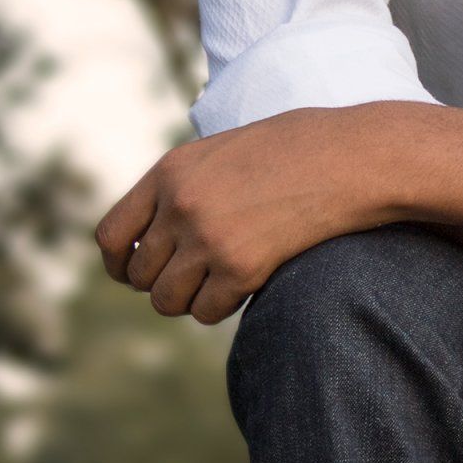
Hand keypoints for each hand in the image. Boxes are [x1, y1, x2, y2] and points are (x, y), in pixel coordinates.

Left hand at [93, 106, 391, 322]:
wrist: (350, 158)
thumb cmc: (298, 151)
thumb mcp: (224, 152)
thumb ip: (185, 186)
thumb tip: (156, 235)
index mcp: (170, 172)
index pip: (112, 235)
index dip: (119, 263)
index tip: (135, 273)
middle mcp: (181, 206)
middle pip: (140, 275)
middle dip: (162, 284)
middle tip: (193, 280)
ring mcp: (209, 238)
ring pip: (168, 300)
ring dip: (189, 301)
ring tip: (217, 285)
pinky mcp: (241, 268)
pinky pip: (206, 311)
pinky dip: (220, 308)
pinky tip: (244, 288)